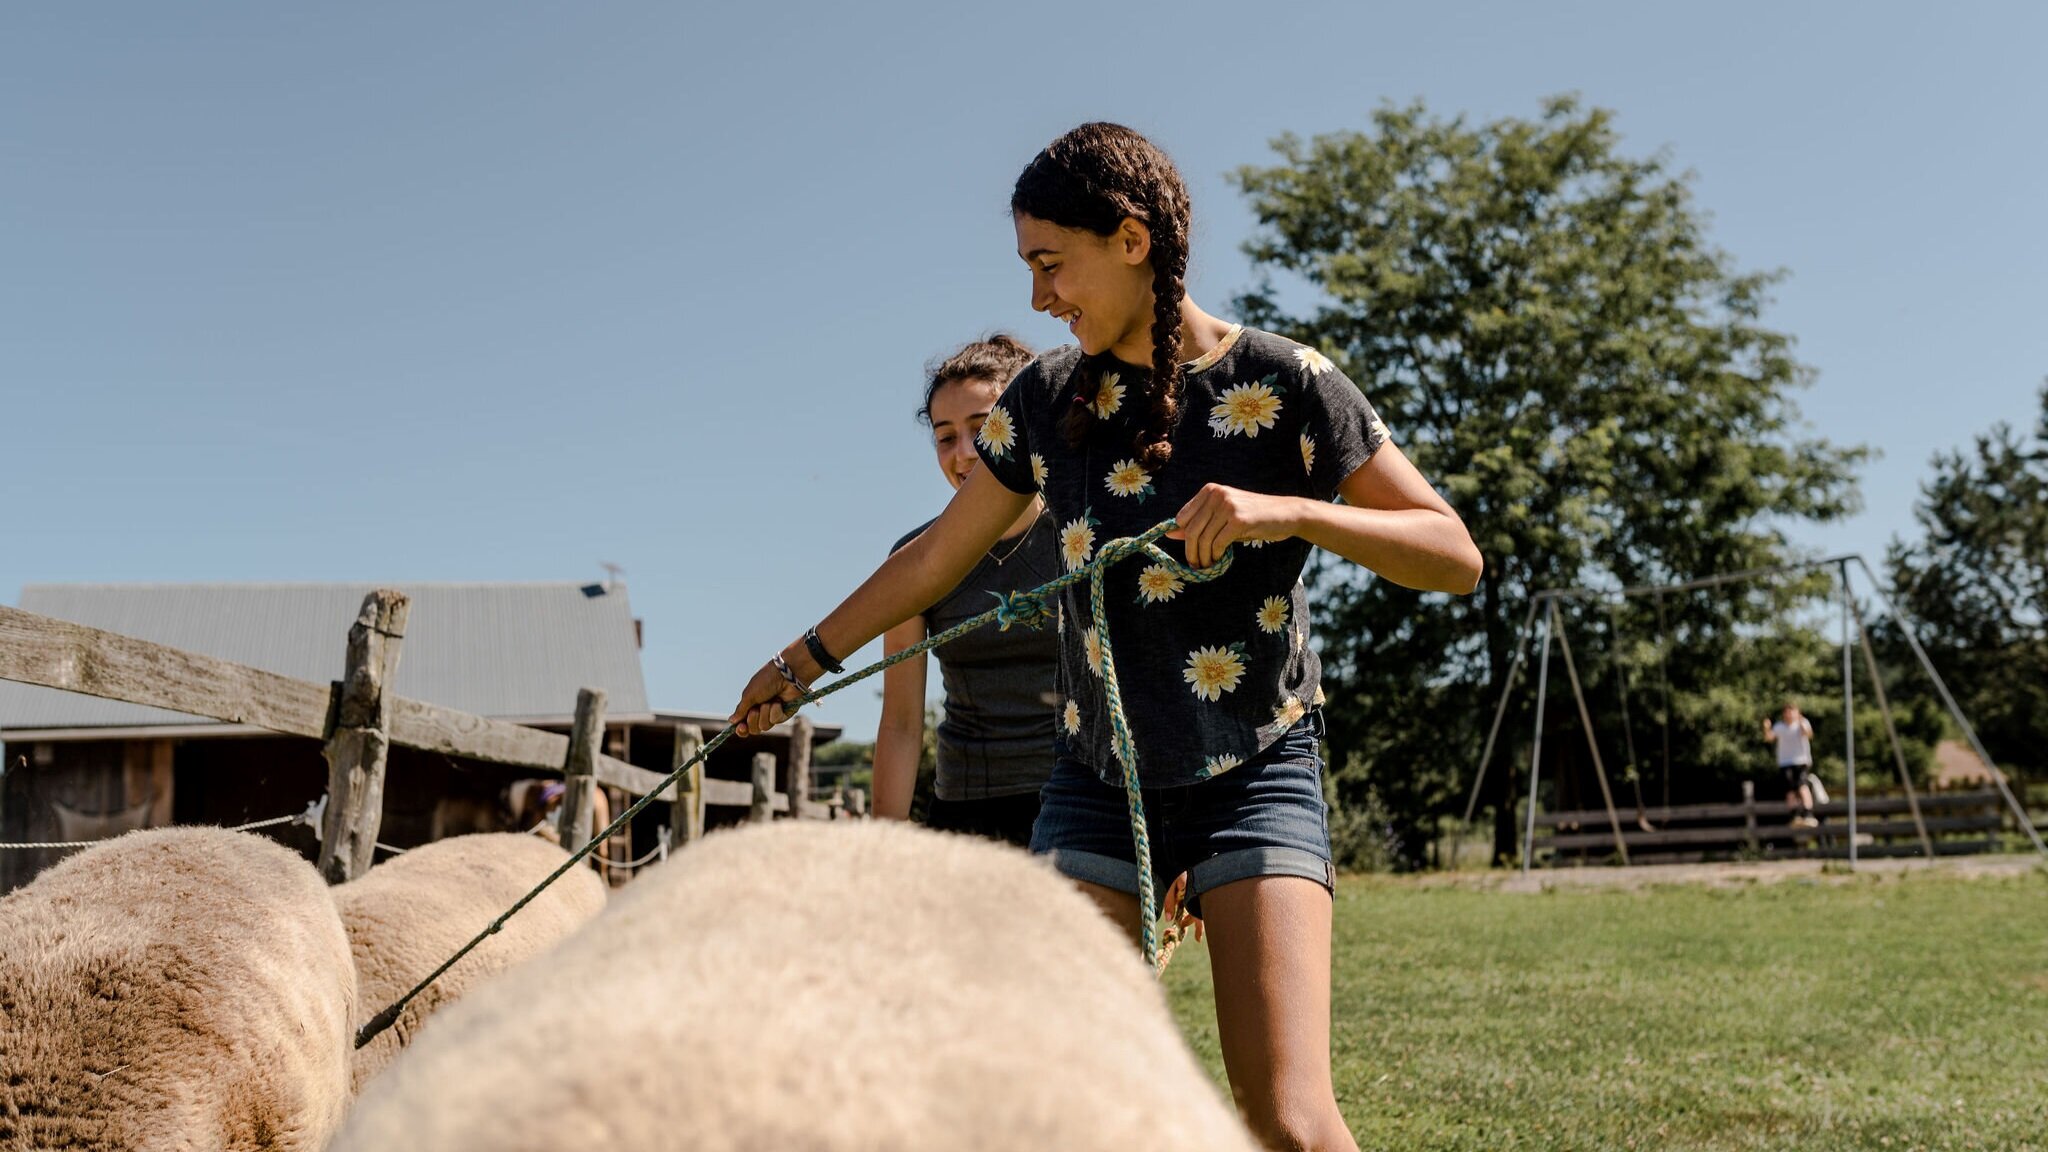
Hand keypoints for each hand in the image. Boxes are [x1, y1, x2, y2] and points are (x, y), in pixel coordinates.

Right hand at [728, 647, 812, 736]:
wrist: (786, 675)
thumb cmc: (766, 681)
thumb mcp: (749, 695)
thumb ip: (741, 710)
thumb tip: (731, 721)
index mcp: (751, 705)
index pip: (744, 724)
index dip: (742, 729)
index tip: (740, 728)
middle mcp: (761, 711)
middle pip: (754, 729)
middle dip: (753, 721)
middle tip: (755, 710)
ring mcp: (773, 713)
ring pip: (764, 726)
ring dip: (764, 714)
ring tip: (768, 702)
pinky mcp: (784, 714)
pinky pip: (775, 720)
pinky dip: (775, 711)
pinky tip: (778, 701)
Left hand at [1167, 484, 1303, 567]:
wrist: (1287, 514)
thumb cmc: (1255, 517)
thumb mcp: (1224, 517)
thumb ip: (1199, 524)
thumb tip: (1170, 533)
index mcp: (1210, 490)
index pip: (1182, 517)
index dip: (1183, 538)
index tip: (1190, 552)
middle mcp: (1217, 494)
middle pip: (1190, 530)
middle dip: (1191, 552)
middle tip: (1196, 565)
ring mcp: (1228, 506)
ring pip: (1203, 539)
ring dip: (1203, 557)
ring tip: (1208, 565)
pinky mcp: (1239, 520)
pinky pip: (1218, 543)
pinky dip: (1216, 555)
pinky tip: (1220, 559)